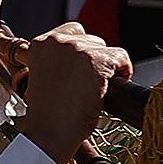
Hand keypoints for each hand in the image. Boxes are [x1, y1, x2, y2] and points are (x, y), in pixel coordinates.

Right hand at [16, 24, 127, 163]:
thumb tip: (78, 61)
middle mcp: (58, 41)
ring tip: (98, 89)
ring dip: (106, 67)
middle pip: (91, 40)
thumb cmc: (46, 114)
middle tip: (89, 83)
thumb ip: (57, 62)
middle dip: (94, 60)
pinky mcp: (97, 60)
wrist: (50, 131)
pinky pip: (121, 58)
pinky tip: (110, 88)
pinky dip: (122, 72)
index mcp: (40, 45)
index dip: (81, 49)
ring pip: (106, 49)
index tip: (82, 67)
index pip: (71, 31)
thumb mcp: (43, 78)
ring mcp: (78, 49)